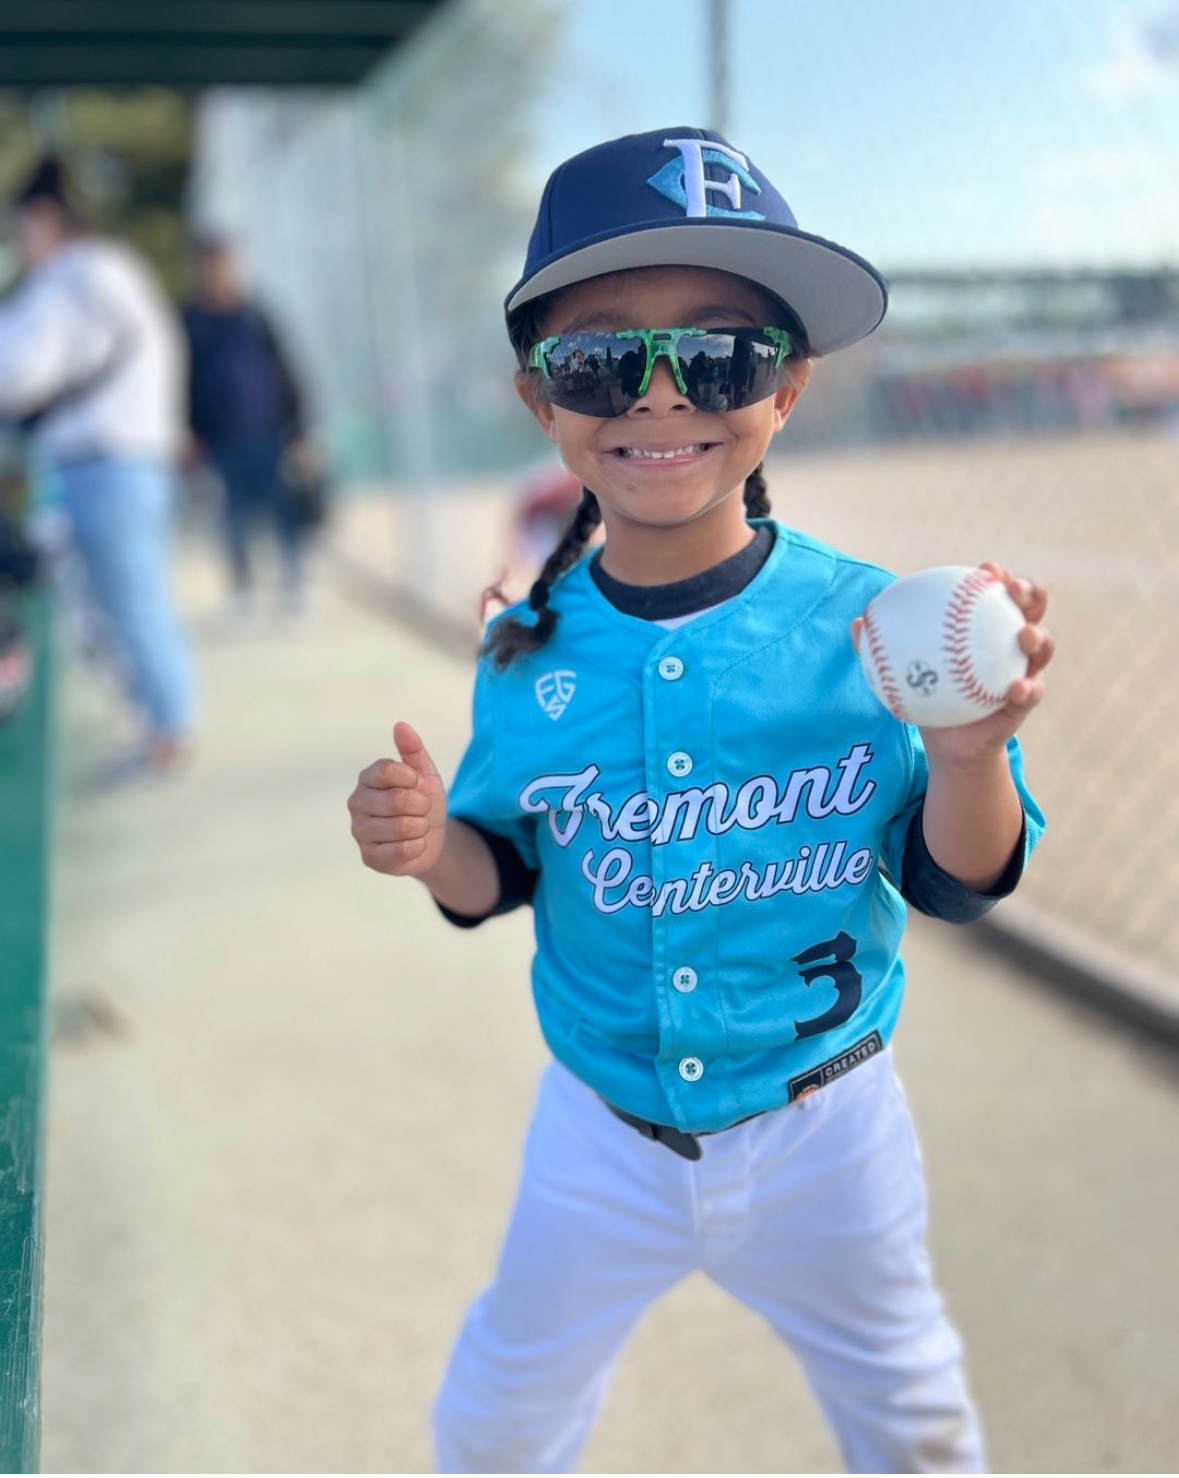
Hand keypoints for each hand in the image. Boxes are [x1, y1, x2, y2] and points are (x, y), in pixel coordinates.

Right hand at [347, 720, 447, 876]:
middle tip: (421, 809)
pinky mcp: (369, 857)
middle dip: (421, 805)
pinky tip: (413, 844)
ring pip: (402, 827)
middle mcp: (357, 803)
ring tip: (417, 827)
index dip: (411, 778)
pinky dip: (417, 846)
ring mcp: (360, 832)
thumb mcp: (425, 774)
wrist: (432, 839)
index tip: (418, 783)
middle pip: (397, 800)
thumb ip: (413, 750)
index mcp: (367, 779)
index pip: (386, 770)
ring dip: (421, 827)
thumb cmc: (423, 803)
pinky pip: (401, 850)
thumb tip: (401, 725)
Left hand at [850, 563, 1054, 764]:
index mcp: (986, 628)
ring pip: (1043, 647)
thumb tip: (857, 623)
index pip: (998, 593)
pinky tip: (1015, 689)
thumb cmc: (927, 697)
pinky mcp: (1025, 703)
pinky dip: (1027, 688)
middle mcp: (1011, 644)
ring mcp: (1024, 671)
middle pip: (1032, 609)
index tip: (986, 568)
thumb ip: (881, 648)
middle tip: (1012, 590)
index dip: (998, 576)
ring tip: (1024, 636)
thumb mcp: (902, 672)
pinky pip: (1033, 692)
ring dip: (1038, 637)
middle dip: (1029, 593)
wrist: (948, 745)